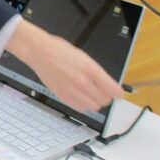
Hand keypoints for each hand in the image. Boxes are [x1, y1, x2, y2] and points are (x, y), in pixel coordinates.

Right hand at [6, 19, 122, 111]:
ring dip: (96, 102)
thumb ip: (96, 72)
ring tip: (92, 95)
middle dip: (107, 97)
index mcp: (90, 69)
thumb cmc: (59, 51)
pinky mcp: (63, 96)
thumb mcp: (84, 57)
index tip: (120, 94)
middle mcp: (83, 81)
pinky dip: (84, 105)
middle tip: (104, 93)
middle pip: (104, 100)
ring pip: (94, 107)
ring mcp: (72, 90)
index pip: (112, 88)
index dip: (119, 93)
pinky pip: (80, 108)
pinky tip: (81, 97)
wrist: (40, 52)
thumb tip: (107, 84)